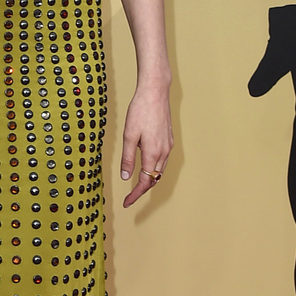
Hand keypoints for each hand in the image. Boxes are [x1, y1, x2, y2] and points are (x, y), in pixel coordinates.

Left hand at [120, 80, 172, 207]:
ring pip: (159, 170)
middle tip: (129, 197)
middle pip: (154, 179)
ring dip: (149, 179)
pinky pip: (162, 161)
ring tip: (136, 185)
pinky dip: (154, 168)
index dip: (135, 195)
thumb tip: (126, 178)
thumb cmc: (140, 111)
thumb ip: (128, 158)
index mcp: (152, 153)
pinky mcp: (169, 140)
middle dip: (142, 189)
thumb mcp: (129, 135)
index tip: (126, 203)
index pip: (144, 182)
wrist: (156, 92)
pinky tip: (146, 166)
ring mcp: (168, 146)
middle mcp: (163, 152)